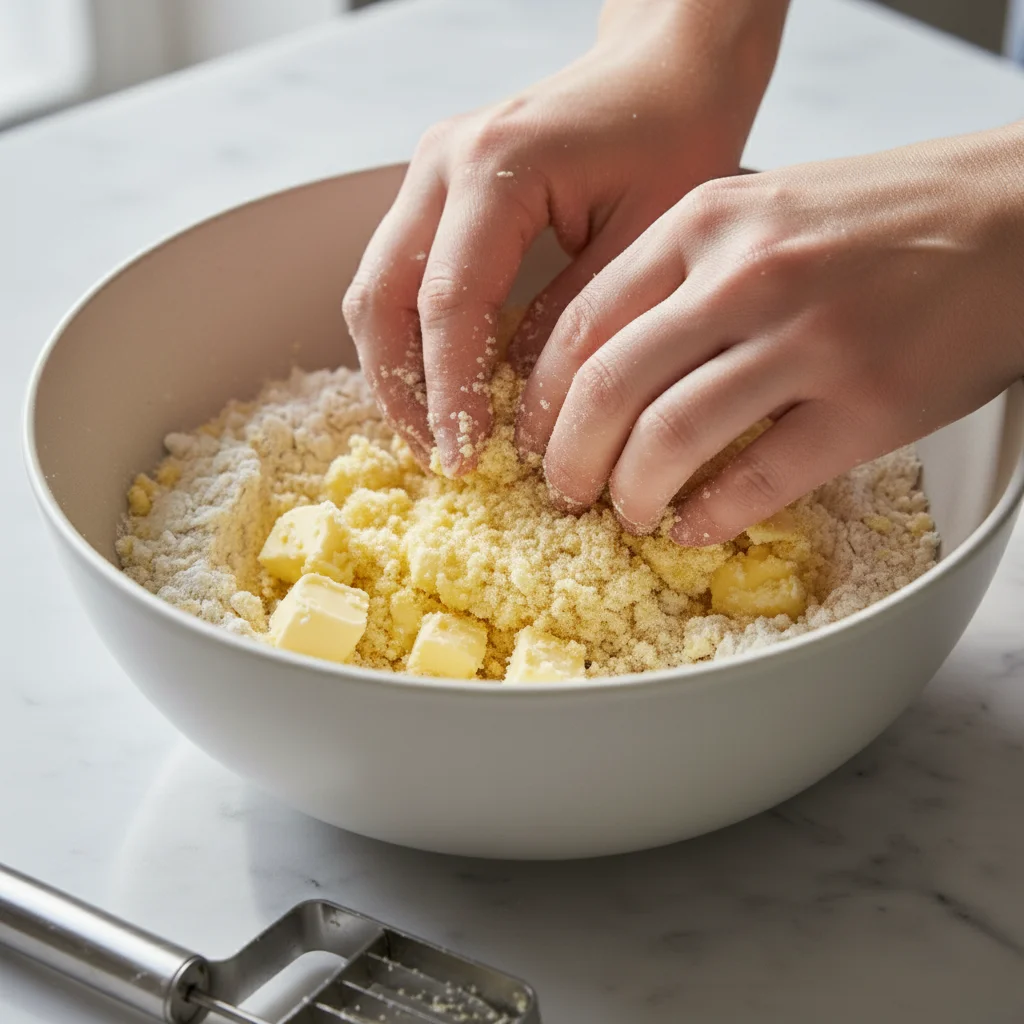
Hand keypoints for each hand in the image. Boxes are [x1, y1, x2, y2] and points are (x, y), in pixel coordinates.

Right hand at [343, 0, 787, 471]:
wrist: (666, 68)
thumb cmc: (674, 138)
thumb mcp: (646, 240)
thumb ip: (577, 323)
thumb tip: (522, 407)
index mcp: (495, 168)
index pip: (448, 304)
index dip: (450, 393)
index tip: (464, 457)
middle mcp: (442, 163)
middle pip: (382, 298)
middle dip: (403, 391)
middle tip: (439, 459)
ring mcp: (429, 172)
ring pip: (375, 290)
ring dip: (395, 370)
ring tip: (435, 434)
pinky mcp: (436, 189)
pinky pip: (398, 276)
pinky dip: (409, 338)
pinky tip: (441, 384)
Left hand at [517, 124, 1023, 543]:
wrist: (1012, 217)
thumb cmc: (879, 219)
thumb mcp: (759, 208)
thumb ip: (679, 272)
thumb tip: (600, 359)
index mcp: (704, 223)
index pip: (582, 324)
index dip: (541, 398)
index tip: (529, 437)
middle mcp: (747, 276)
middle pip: (611, 387)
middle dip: (569, 457)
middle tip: (563, 490)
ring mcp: (809, 339)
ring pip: (672, 438)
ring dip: (631, 493)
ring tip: (626, 513)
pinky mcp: (866, 403)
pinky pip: (758, 478)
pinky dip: (710, 515)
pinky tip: (691, 528)